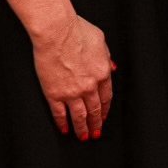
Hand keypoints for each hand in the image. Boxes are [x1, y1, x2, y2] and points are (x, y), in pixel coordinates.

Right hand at [30, 12, 115, 139]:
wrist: (56, 32)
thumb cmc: (76, 30)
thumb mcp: (100, 41)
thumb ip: (106, 57)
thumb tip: (112, 67)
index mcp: (102, 72)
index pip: (106, 97)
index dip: (105, 109)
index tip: (103, 116)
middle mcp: (89, 86)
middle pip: (95, 109)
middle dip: (96, 123)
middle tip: (96, 133)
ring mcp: (72, 91)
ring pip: (79, 115)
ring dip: (82, 128)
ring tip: (83, 137)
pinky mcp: (54, 93)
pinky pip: (59, 113)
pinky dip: (62, 123)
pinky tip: (64, 129)